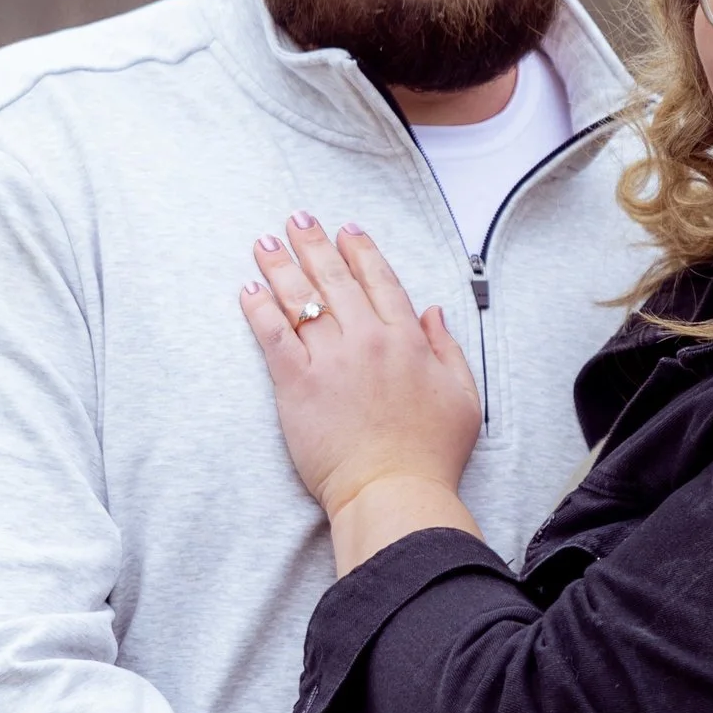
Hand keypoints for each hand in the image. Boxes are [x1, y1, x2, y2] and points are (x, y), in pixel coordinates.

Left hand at [243, 212, 481, 562]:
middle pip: (335, 279)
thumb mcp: (464, 397)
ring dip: (280, 265)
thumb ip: (448, 349)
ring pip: (301, 299)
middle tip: (296, 220)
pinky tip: (249, 288)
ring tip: (263, 242)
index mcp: (407, 340)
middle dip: (313, 244)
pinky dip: (259, 308)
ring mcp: (331, 359)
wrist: (394, 491)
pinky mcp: (297, 384)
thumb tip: (432, 311)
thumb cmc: (431, 454)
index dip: (361, 251)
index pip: (380, 281)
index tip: (347, 230)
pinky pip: (273, 335)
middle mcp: (368, 340)